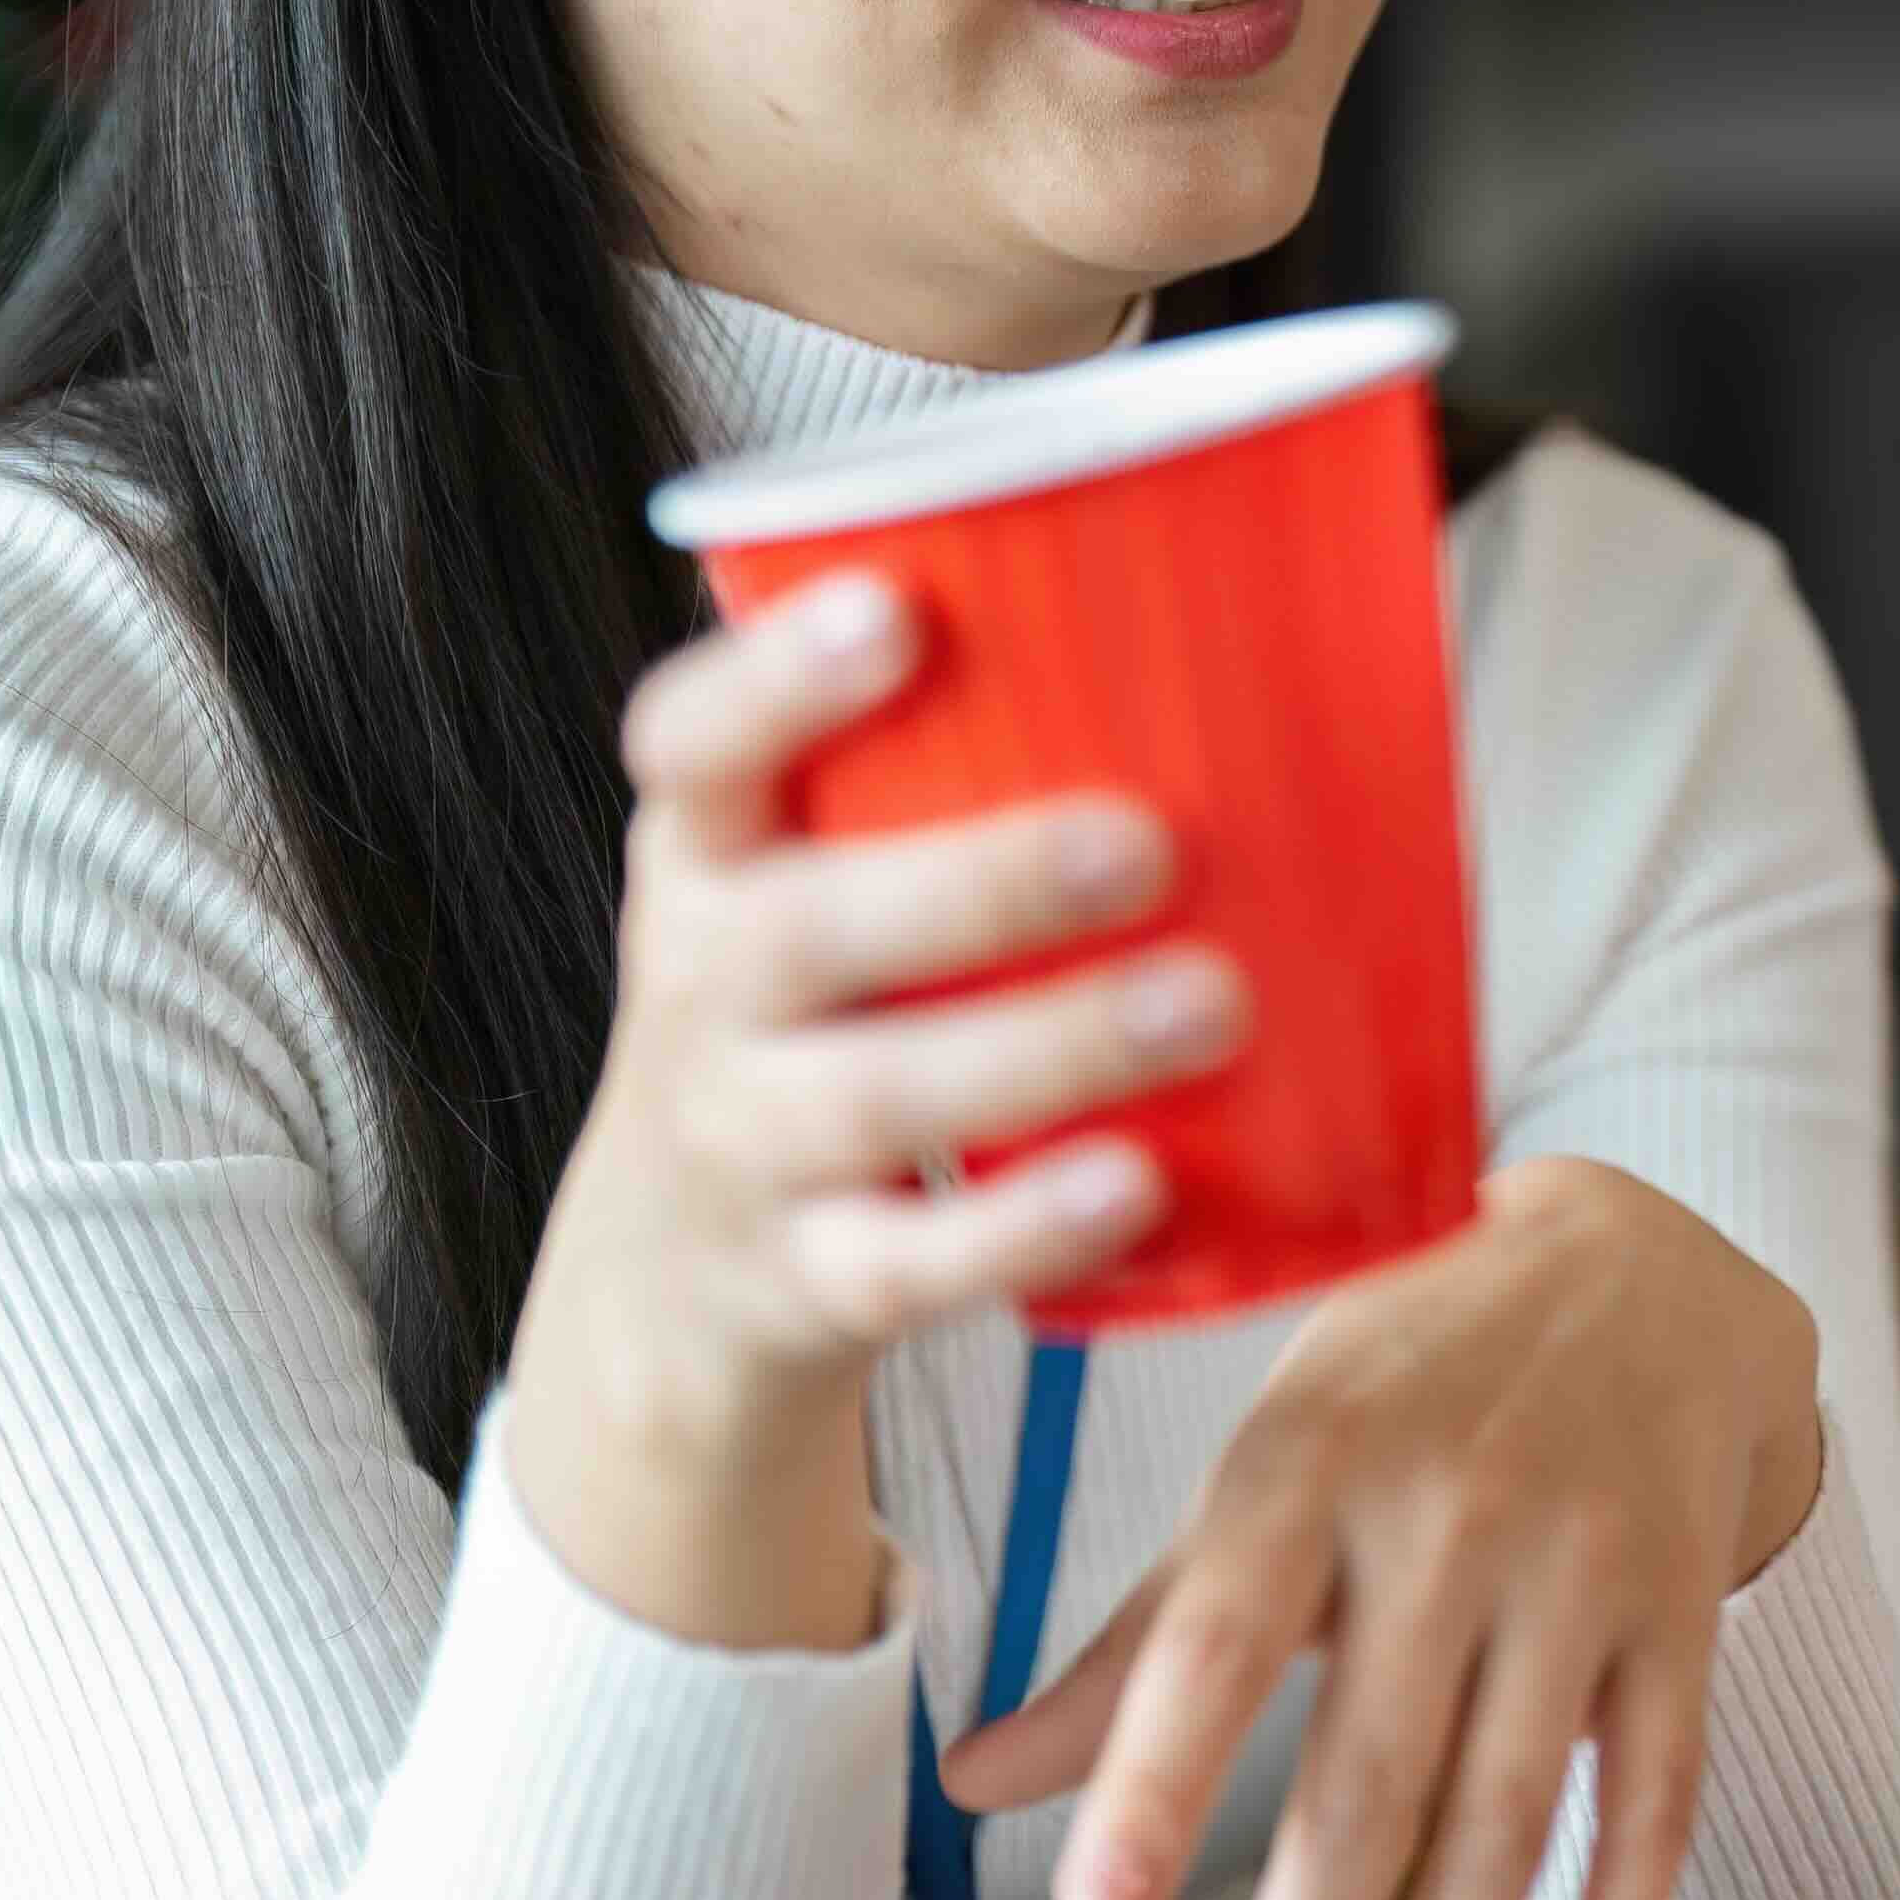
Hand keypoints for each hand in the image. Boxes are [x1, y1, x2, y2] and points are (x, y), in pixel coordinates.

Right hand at [499, 570, 1251, 1647]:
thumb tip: (1234, 639)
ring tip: (1211, 1003)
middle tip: (1147, 842)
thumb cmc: (804, 1020)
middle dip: (982, 882)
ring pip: (881, 1095)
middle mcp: (700, 992)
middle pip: (809, 926)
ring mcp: (742, 1147)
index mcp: (706, 859)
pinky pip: (909, 1264)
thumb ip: (935, 781)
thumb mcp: (805, 885)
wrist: (665, 1289)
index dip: (776, 678)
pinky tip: (1139, 1183)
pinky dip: (1025, 1228)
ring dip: (1051, 1046)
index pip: (692, 746)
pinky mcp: (803, 1286)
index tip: (896, 609)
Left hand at [943, 1155, 1828, 1899]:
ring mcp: (1580, 1561)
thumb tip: (977, 1779)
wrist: (1644, 1268)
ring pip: (1512, 1804)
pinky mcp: (1681, 1606)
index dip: (1154, 1783)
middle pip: (1374, 1765)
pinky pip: (1654, 1786)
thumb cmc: (1417, 1375)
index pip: (1216, 1639)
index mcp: (1311, 1460)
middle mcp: (1452, 1508)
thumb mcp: (1264, 1464)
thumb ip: (1133, 1639)